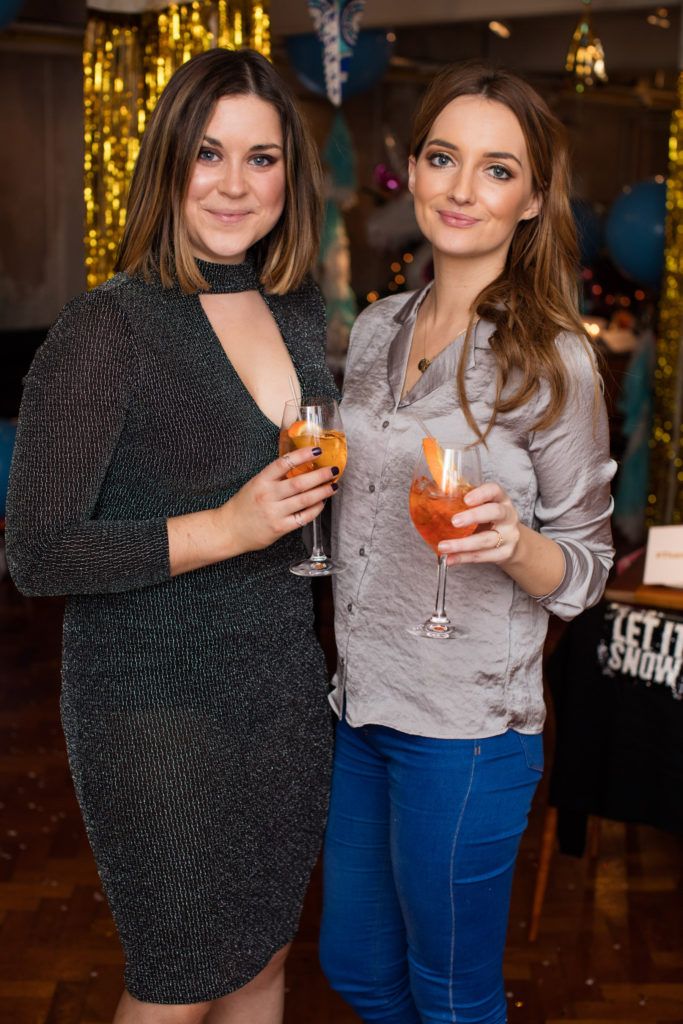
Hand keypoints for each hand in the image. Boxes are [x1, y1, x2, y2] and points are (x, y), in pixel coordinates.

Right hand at [216, 445, 338, 554]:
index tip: (317, 450)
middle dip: (320, 475)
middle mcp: (268, 495)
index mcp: (261, 481)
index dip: (302, 455)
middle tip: (333, 469)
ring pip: (304, 500)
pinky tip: (322, 503)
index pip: (283, 463)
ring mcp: (274, 512)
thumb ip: (275, 477)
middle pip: (299, 482)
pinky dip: (315, 509)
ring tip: (333, 485)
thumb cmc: (243, 506)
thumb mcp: (255, 484)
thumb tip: (300, 466)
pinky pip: (303, 517)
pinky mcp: (280, 528)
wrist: (228, 530)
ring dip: (322, 492)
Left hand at [438, 481, 519, 566]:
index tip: (466, 499)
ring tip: (443, 546)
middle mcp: (508, 516)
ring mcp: (509, 535)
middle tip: (454, 521)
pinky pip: (482, 556)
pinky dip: (464, 558)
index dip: (481, 493)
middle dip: (473, 516)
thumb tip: (429, 503)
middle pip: (495, 512)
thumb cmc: (489, 520)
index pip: (495, 490)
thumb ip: (463, 504)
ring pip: (486, 540)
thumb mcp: (482, 507)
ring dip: (462, 544)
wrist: (511, 541)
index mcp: (501, 499)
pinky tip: (450, 559)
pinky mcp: (505, 553)